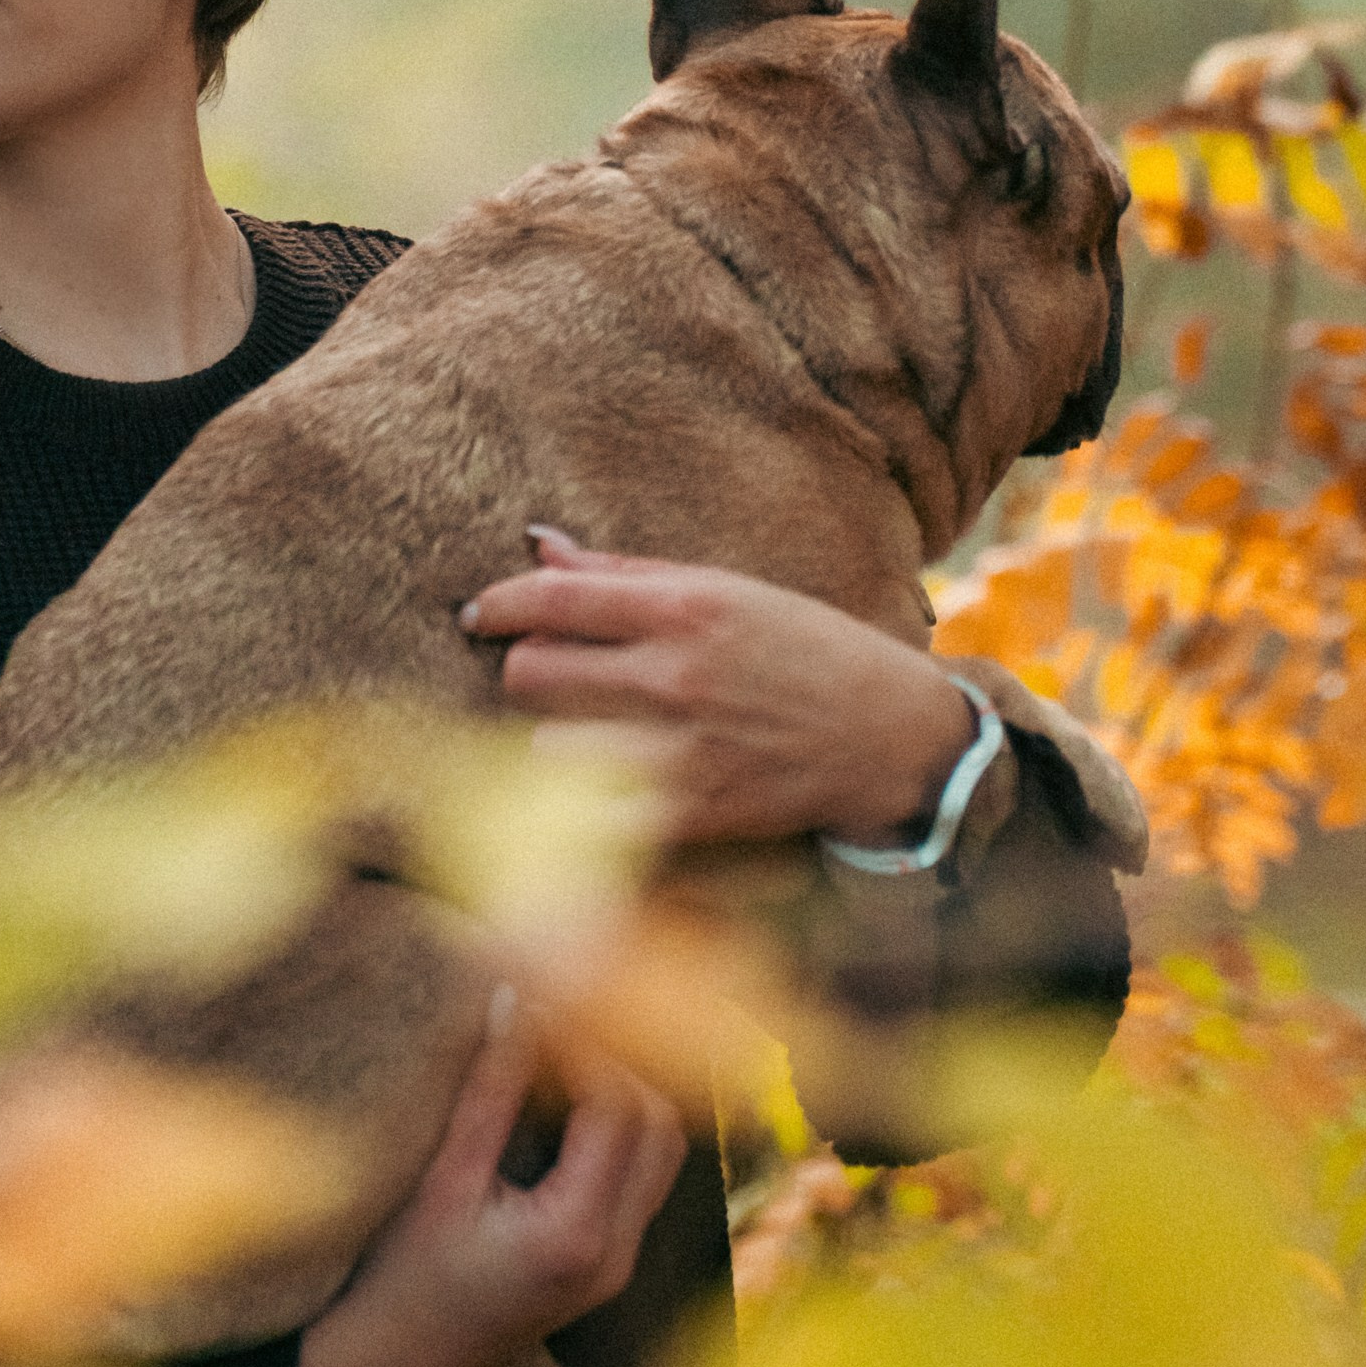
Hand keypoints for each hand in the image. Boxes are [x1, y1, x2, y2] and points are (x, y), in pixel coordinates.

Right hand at [292, 991, 685, 1366]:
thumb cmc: (401, 1279)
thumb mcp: (443, 1176)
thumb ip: (491, 1087)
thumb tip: (517, 1000)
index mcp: (575, 1235)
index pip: (615, 1104)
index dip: (581, 1042)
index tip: (533, 1006)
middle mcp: (613, 1256)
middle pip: (657, 1124)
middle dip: (613, 1062)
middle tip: (551, 1028)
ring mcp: (615, 1267)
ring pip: (660, 1150)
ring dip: (622, 1094)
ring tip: (555, 1060)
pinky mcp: (605, 1267)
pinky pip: (641, 1177)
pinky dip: (617, 1128)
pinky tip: (561, 1103)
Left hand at [460, 533, 979, 849]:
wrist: (888, 734)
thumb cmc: (804, 647)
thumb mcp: (725, 588)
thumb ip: (626, 571)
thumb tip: (538, 546)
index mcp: (684, 607)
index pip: (553, 599)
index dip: (498, 605)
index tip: (478, 614)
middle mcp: (675, 676)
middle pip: (532, 675)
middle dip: (528, 670)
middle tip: (553, 675)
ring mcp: (682, 751)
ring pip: (547, 750)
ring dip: (557, 740)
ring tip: (588, 734)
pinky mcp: (694, 815)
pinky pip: (591, 820)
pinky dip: (580, 808)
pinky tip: (597, 793)